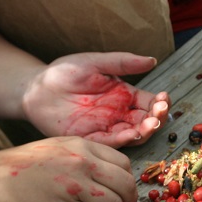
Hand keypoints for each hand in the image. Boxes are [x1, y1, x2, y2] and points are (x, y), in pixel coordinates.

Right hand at [0, 136, 137, 201]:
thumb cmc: (25, 165)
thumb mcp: (58, 148)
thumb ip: (84, 156)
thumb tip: (108, 173)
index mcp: (83, 147)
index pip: (123, 163)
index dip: (128, 180)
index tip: (124, 189)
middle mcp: (83, 164)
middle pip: (125, 184)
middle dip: (129, 200)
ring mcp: (76, 186)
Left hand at [22, 53, 170, 147]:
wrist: (36, 88)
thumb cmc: (64, 72)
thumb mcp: (96, 63)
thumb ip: (123, 63)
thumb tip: (152, 60)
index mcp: (124, 95)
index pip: (149, 102)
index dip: (160, 102)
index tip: (164, 98)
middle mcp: (119, 113)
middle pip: (146, 120)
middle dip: (157, 118)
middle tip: (160, 112)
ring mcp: (106, 127)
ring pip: (133, 134)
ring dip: (145, 131)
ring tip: (151, 123)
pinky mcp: (91, 138)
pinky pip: (111, 142)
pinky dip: (124, 140)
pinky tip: (132, 133)